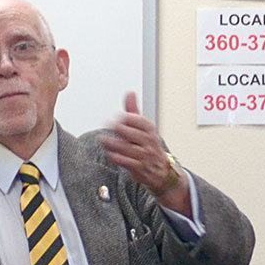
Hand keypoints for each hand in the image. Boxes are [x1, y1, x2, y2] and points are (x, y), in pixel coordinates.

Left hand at [101, 92, 191, 215]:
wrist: (161, 171)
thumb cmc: (149, 145)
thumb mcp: (144, 127)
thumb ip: (134, 111)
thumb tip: (130, 93)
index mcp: (150, 130)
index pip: (140, 121)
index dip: (128, 118)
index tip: (118, 117)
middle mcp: (148, 142)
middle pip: (132, 133)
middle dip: (120, 129)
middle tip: (108, 125)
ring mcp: (144, 155)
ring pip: (128, 148)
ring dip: (114, 144)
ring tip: (103, 140)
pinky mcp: (138, 168)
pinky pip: (127, 162)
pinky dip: (117, 158)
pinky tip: (110, 153)